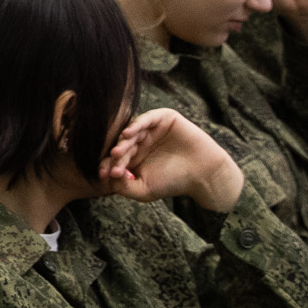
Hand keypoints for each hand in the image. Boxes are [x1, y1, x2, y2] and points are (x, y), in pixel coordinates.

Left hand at [97, 108, 243, 211]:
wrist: (203, 174)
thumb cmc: (173, 182)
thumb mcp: (144, 190)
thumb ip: (124, 187)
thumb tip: (108, 179)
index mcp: (133, 156)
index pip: (114, 158)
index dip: (107, 166)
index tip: (104, 175)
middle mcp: (140, 141)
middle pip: (121, 144)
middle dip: (115, 155)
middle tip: (112, 162)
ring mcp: (151, 129)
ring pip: (132, 131)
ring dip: (123, 141)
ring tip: (117, 151)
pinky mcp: (164, 119)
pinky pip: (147, 118)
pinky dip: (137, 124)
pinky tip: (129, 134)